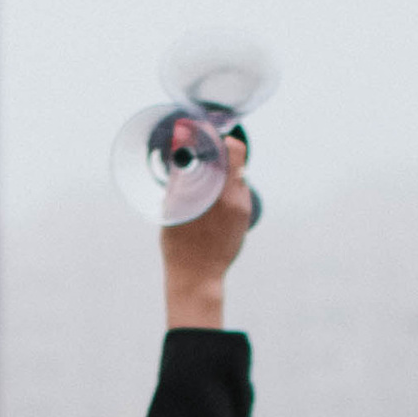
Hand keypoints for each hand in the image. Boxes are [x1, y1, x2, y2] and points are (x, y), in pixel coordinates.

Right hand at [162, 130, 251, 331]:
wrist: (197, 279)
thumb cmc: (179, 244)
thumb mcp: (175, 205)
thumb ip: (179, 172)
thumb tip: (180, 139)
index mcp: (223, 193)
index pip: (235, 150)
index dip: (221, 139)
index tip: (205, 136)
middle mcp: (238, 199)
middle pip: (235, 164)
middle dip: (218, 157)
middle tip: (198, 159)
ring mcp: (243, 211)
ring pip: (236, 181)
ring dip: (222, 176)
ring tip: (201, 183)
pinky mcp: (243, 221)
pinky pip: (237, 196)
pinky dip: (224, 192)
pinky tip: (208, 202)